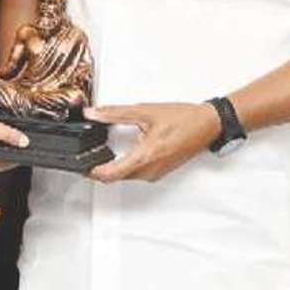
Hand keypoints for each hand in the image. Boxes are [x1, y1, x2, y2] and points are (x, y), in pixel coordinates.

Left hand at [81, 102, 221, 182]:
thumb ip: (115, 113)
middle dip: (99, 167)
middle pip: (115, 176)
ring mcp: (155, 173)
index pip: (109, 174)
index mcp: (144, 158)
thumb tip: (94, 113)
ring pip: (125, 176)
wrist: (208, 124)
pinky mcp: (160, 172)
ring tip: (103, 150)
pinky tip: (125, 151)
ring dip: (113, 166)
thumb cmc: (184, 119)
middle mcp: (149, 171)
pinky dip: (126, 165)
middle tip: (88, 153)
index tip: (80, 164)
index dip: (91, 171)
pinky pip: (136, 173)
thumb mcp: (144, 112)